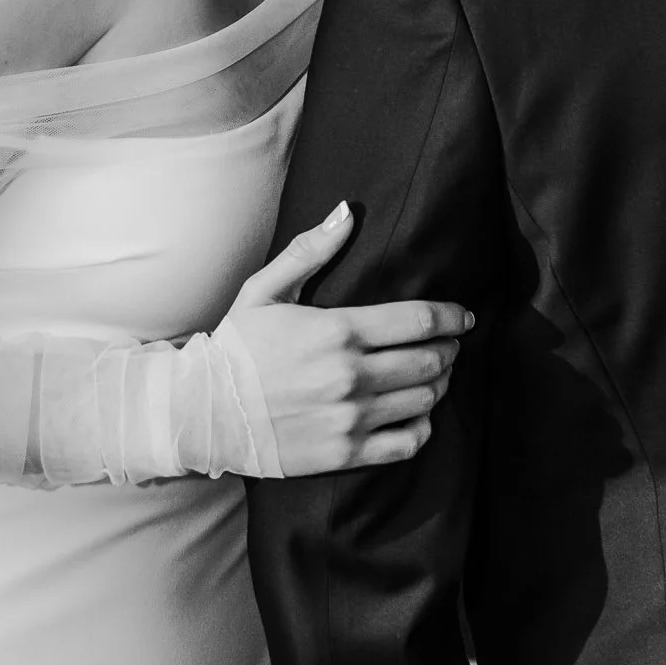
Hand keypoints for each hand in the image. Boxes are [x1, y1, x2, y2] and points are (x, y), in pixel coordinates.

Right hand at [225, 202, 471, 476]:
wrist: (201, 412)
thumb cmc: (234, 348)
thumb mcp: (263, 290)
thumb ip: (310, 251)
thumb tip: (348, 211)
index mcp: (337, 331)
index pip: (419, 320)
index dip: (451, 317)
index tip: (463, 317)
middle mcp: (350, 375)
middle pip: (430, 360)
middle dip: (449, 350)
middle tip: (449, 346)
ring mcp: (350, 417)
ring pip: (424, 400)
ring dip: (439, 385)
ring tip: (434, 376)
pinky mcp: (345, 453)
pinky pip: (408, 443)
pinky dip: (423, 427)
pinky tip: (417, 415)